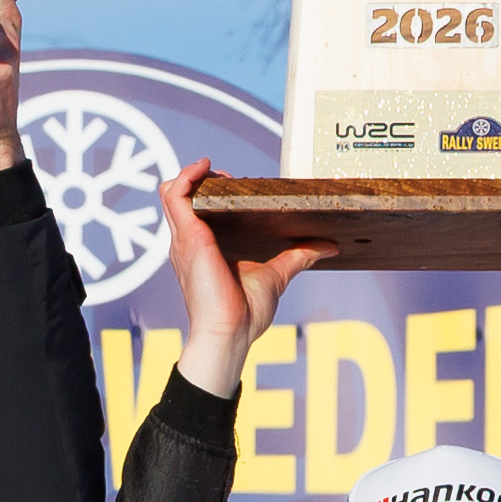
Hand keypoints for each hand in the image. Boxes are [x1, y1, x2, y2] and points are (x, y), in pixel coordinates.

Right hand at [162, 169, 328, 399]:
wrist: (229, 334)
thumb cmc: (244, 315)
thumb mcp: (276, 275)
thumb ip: (297, 256)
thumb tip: (328, 247)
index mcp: (205, 250)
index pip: (196, 211)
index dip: (211, 192)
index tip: (235, 185)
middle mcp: (190, 242)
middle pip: (182, 196)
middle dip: (204, 180)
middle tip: (229, 179)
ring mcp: (185, 239)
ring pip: (171, 191)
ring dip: (191, 175)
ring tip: (213, 170)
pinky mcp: (187, 237)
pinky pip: (173, 196)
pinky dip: (186, 177)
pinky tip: (204, 167)